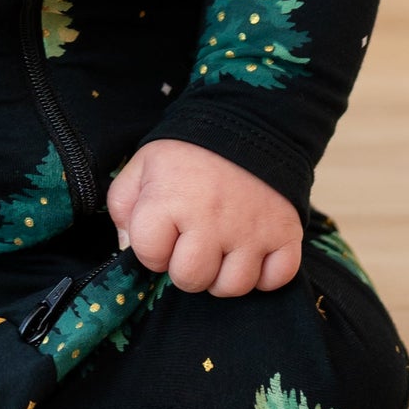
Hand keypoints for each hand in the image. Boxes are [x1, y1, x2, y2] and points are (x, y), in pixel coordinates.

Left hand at [104, 140, 300, 296]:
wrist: (248, 122)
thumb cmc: (189, 152)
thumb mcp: (143, 166)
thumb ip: (124, 206)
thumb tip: (128, 248)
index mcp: (170, 200)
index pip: (149, 256)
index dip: (151, 249)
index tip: (163, 231)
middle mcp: (211, 220)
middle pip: (190, 279)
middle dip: (185, 267)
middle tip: (192, 244)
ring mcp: (251, 230)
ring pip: (232, 287)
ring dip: (222, 276)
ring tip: (220, 251)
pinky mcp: (285, 233)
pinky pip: (275, 279)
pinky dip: (264, 275)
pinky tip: (251, 254)